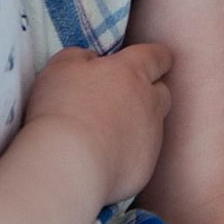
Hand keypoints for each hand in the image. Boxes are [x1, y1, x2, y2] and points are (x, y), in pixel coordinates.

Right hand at [24, 44, 172, 203]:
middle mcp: (150, 101)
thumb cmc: (61, 108)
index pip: (158, 56)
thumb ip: (80, 56)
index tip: (150, 62)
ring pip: (154, 126)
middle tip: (123, 102)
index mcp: (133, 71)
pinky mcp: (146, 167)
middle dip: (149, 94)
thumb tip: (90, 60)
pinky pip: (142, 158)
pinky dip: (128, 157)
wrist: (67, 164)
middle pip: (162, 92)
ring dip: (138, 127)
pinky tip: (103, 162)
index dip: (155, 58)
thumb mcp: (61, 67)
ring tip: (109, 135)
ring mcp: (152, 136)